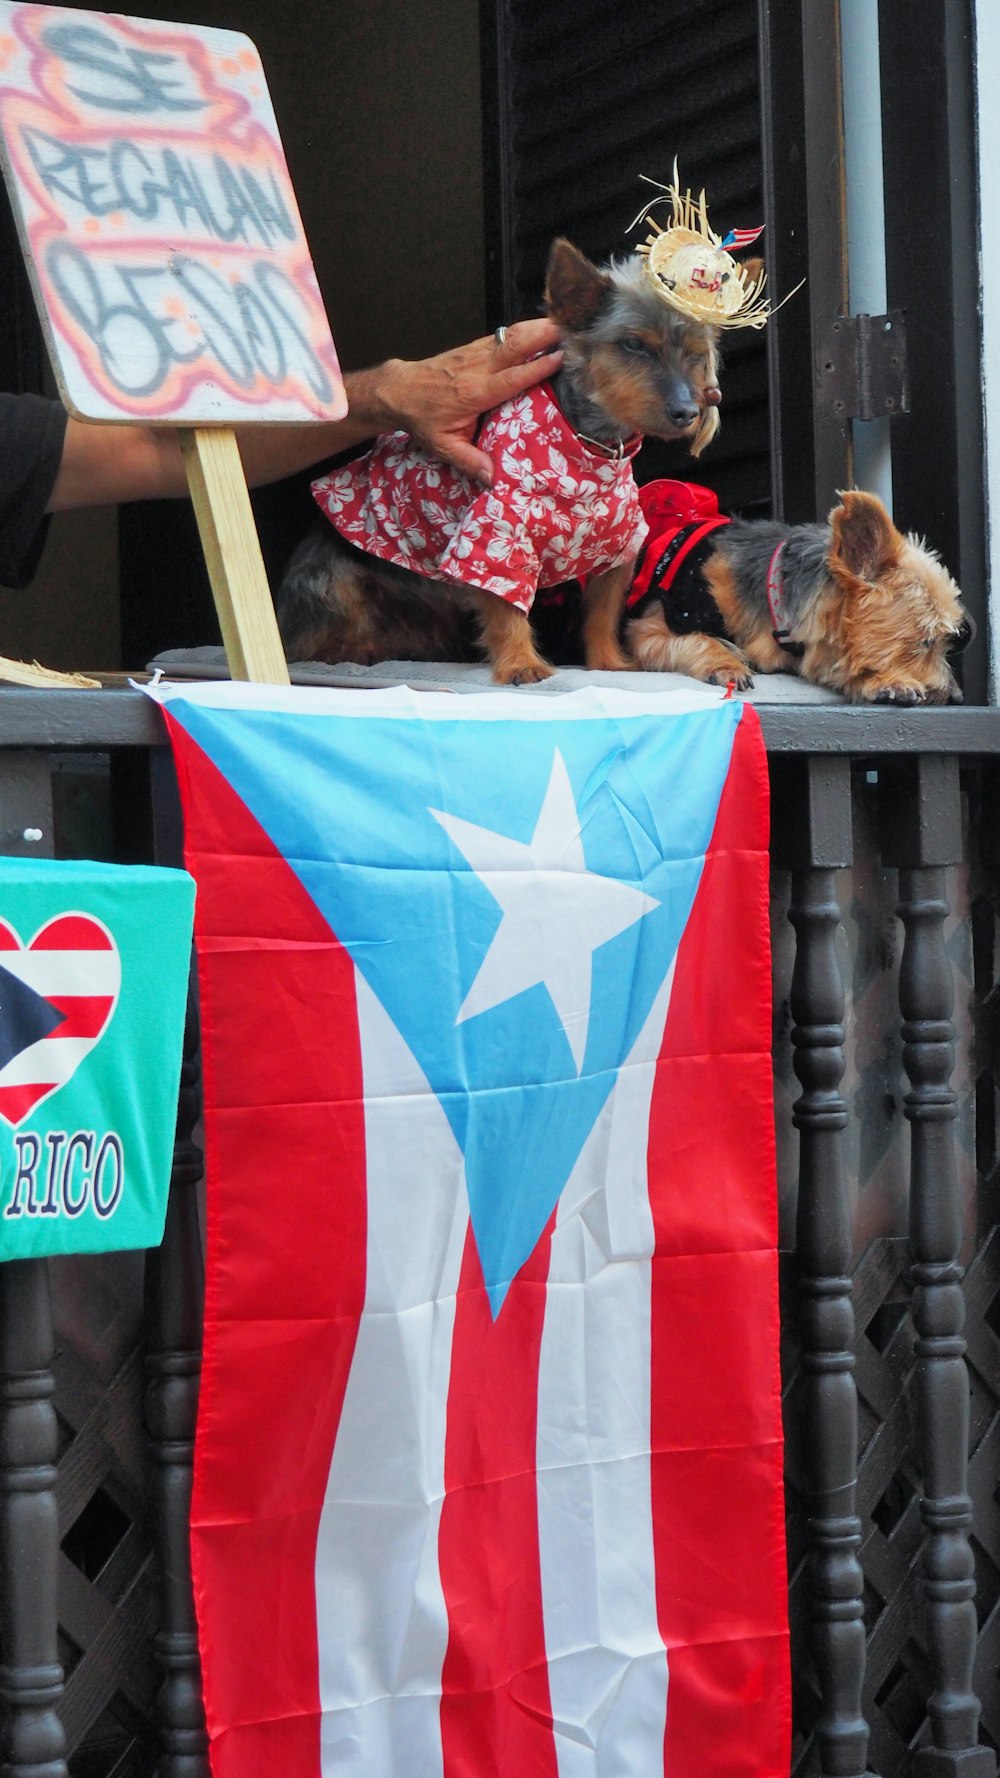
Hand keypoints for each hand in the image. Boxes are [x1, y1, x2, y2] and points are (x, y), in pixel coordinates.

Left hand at [372, 318, 562, 483]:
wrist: (399, 391)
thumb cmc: (423, 419)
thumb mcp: (443, 446)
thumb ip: (469, 462)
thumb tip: (494, 480)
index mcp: (474, 393)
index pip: (510, 378)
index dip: (536, 368)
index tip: (560, 358)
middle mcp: (478, 367)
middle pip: (515, 344)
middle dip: (544, 333)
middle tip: (574, 329)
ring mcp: (477, 352)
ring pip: (512, 333)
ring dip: (540, 326)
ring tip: (569, 322)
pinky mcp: (476, 346)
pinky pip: (505, 334)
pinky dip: (527, 329)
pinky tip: (546, 326)